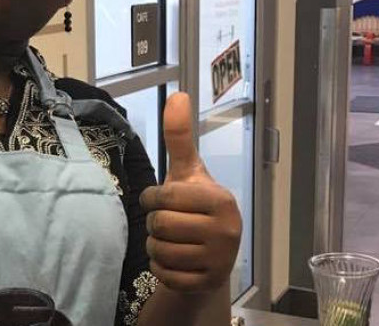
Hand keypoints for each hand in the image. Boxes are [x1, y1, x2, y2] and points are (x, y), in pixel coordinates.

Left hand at [139, 92, 241, 292]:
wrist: (211, 256)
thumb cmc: (195, 207)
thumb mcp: (188, 172)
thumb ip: (180, 137)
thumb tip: (179, 95)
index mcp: (220, 200)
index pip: (166, 198)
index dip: (152, 199)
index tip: (158, 200)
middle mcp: (226, 231)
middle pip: (160, 225)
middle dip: (153, 223)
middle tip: (166, 222)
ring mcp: (218, 260)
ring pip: (159, 251)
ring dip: (155, 246)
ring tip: (170, 240)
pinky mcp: (207, 283)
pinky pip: (164, 275)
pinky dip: (160, 267)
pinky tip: (174, 259)